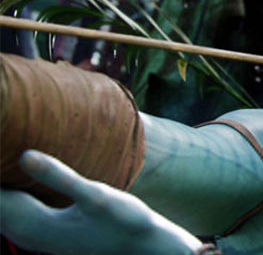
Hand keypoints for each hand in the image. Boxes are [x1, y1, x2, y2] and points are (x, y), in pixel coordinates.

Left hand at [0, 150, 202, 254]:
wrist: (142, 247)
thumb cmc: (124, 221)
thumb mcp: (97, 195)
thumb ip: (59, 176)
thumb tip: (24, 155)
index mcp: (32, 222)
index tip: (1, 127)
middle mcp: (25, 232)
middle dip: (0, 170)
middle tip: (5, 130)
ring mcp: (33, 235)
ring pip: (3, 207)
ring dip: (4, 180)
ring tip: (8, 154)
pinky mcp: (43, 232)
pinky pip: (13, 210)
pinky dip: (11, 192)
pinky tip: (20, 172)